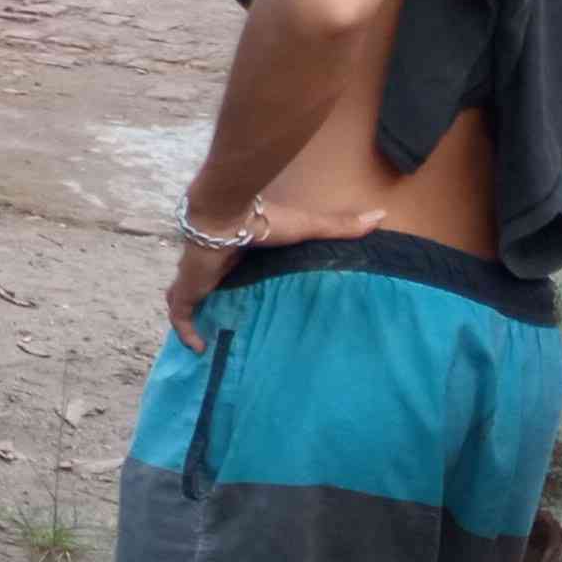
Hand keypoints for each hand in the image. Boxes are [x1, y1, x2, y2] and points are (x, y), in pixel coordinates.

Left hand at [163, 199, 384, 349]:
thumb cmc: (265, 219)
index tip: (250, 298)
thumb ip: (340, 226)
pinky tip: (199, 349)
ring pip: (191, 300)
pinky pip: (181, 313)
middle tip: (227, 325)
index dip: (237, 281)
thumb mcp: (307, 226)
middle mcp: (216, 265)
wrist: (226, 213)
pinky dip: (186, 330)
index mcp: (239, 251)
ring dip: (195, 317)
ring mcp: (199, 276)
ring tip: (209, 340)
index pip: (235, 268)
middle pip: (210, 287)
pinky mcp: (189, 288)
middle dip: (214, 302)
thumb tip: (381, 214)